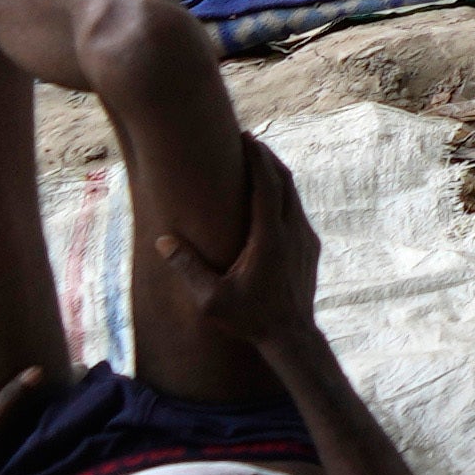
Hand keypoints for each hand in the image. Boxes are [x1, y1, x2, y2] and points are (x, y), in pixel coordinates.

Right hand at [145, 140, 322, 350]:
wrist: (292, 337)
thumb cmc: (250, 319)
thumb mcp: (211, 299)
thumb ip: (187, 269)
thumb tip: (163, 242)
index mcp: (271, 237)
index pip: (267, 185)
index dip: (257, 158)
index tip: (246, 137)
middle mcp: (293, 231)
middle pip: (285, 181)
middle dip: (267, 158)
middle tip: (248, 141)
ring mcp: (306, 238)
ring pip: (294, 195)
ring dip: (276, 175)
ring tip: (257, 163)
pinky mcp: (311, 247)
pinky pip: (297, 210)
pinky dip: (283, 195)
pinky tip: (269, 199)